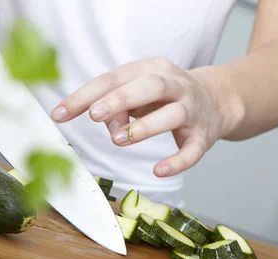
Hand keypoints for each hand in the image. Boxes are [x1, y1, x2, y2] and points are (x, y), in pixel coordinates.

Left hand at [50, 57, 241, 177]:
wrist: (218, 100)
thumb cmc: (166, 97)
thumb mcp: (140, 95)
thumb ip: (119, 107)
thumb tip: (107, 124)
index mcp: (153, 69)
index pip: (114, 78)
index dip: (85, 95)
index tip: (59, 113)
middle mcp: (175, 85)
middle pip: (150, 86)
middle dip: (120, 100)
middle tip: (94, 115)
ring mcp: (192, 110)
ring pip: (173, 114)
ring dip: (144, 127)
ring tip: (119, 140)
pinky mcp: (204, 135)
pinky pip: (193, 150)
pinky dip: (177, 161)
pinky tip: (159, 171)